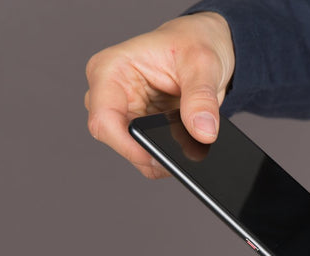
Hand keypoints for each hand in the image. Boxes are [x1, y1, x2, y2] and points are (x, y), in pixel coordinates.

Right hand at [84, 13, 234, 177]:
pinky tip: (186, 150)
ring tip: (189, 149)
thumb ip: (201, 98)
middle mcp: (110, 94)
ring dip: (160, 156)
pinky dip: (168, 156)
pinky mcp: (140, 127)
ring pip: (133, 151)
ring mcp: (124, 113)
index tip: (157, 158)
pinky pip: (149, 152)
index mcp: (111, 69)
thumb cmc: (194, 43)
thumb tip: (203, 132)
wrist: (205, 46)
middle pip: (116, 139)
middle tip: (181, 159)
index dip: (126, 144)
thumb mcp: (203, 65)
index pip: (104, 118)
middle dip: (147, 153)